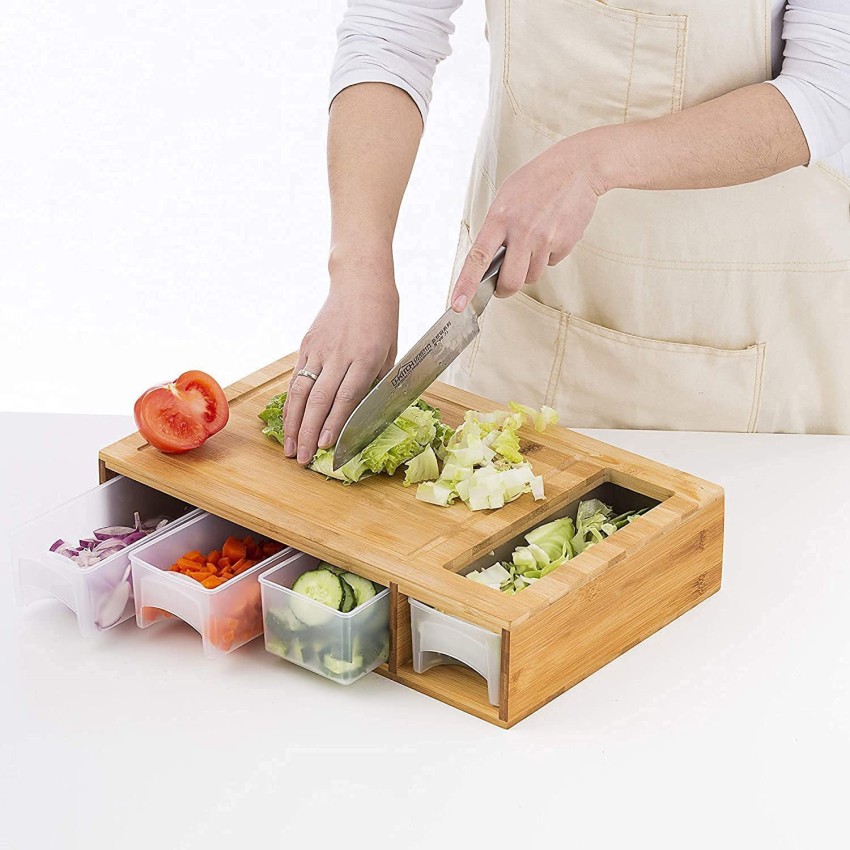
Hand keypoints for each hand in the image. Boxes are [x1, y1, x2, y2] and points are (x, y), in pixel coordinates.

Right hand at [283, 254, 398, 464]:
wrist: (360, 280)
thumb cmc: (382, 316)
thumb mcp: (390, 349)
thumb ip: (377, 380)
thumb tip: (365, 413)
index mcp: (365, 357)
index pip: (346, 397)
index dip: (334, 424)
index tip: (326, 447)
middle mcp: (339, 354)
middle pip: (319, 400)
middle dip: (309, 433)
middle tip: (303, 459)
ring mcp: (319, 349)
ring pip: (300, 392)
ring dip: (294, 424)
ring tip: (290, 448)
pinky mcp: (307, 344)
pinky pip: (296, 378)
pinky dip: (291, 404)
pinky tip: (289, 422)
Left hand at [450, 136, 605, 309]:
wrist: (577, 168)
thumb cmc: (536, 181)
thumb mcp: (505, 199)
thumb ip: (496, 230)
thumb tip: (488, 264)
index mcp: (500, 218)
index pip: (478, 259)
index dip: (466, 285)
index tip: (458, 305)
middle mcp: (522, 231)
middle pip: (510, 282)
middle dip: (505, 290)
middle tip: (502, 287)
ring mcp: (545, 239)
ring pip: (532, 276)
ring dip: (529, 269)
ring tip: (534, 242)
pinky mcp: (565, 243)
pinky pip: (552, 263)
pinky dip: (549, 255)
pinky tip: (551, 233)